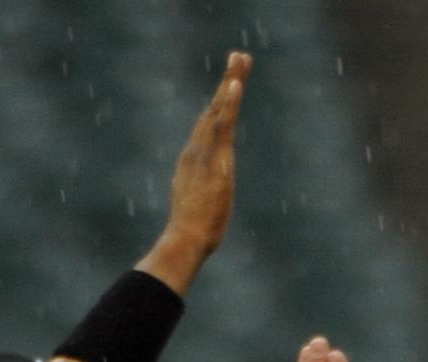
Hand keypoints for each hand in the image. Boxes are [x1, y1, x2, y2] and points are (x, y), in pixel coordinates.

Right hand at [148, 51, 249, 290]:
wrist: (186, 239)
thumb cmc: (192, 233)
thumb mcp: (197, 207)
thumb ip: (198, 195)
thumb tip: (197, 201)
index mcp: (194, 160)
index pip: (210, 125)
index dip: (220, 103)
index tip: (230, 84)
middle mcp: (197, 150)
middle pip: (214, 109)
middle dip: (228, 82)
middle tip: (240, 57)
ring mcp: (204, 152)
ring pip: (219, 110)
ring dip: (231, 82)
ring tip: (241, 59)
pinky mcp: (214, 158)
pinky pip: (222, 124)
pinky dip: (228, 103)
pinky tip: (234, 84)